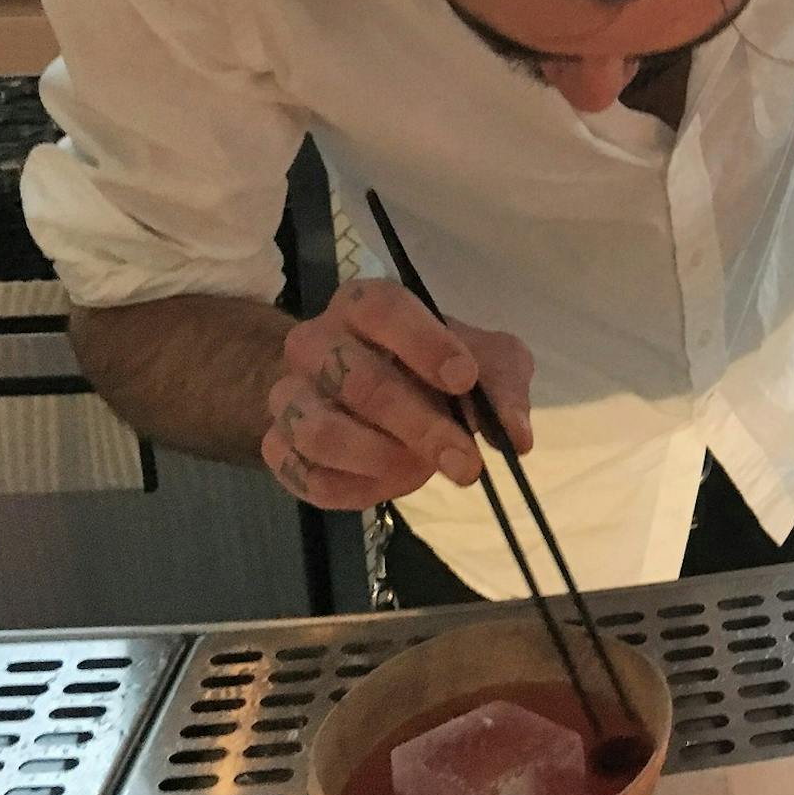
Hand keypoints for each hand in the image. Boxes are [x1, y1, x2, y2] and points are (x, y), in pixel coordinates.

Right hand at [261, 278, 535, 510]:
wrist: (367, 393)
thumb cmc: (432, 366)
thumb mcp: (483, 360)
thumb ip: (503, 386)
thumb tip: (515, 435)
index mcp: (364, 304)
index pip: (384, 308)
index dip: (425, 344)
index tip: (465, 380)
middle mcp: (316, 342)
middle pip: (357, 381)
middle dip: (419, 426)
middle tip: (465, 461)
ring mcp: (289, 395)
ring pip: (320, 432)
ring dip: (381, 460)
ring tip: (419, 469)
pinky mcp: (278, 446)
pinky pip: (305, 476)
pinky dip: (354, 490)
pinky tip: (388, 485)